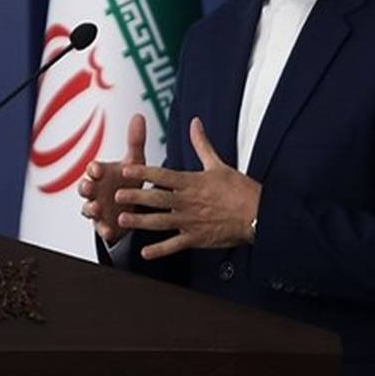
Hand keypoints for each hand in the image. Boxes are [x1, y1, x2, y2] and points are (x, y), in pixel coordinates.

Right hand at [77, 113, 146, 243]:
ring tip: (96, 208)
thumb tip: (139, 115)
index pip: (93, 169)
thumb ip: (135, 141)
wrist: (131, 206)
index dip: (93, 169)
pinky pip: (101, 229)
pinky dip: (104, 230)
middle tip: (88, 186)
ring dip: (90, 208)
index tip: (97, 168)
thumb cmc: (128, 180)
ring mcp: (98, 209)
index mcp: (101, 174)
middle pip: (84, 188)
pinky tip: (109, 231)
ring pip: (88, 209)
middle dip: (85, 187)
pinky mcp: (104, 225)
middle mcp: (95, 191)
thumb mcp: (134, 162)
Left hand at [114, 117, 260, 259]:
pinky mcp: (196, 238)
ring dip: (140, 221)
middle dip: (136, 196)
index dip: (143, 172)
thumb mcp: (218, 164)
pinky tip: (144, 253)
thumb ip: (202, 144)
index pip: (163, 175)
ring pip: (160, 221)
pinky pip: (174, 245)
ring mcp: (190, 221)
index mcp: (191, 182)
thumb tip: (195, 122)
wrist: (257, 213)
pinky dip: (159, 250)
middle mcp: (187, 201)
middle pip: (156, 198)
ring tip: (122, 220)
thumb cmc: (239, 189)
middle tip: (117, 195)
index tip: (126, 169)